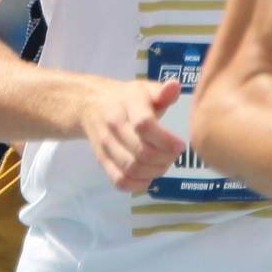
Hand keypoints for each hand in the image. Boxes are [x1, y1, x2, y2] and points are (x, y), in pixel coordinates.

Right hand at [85, 77, 184, 191]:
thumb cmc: (127, 98)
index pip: (144, 125)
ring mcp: (105, 145)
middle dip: (164, 158)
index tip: (180, 145)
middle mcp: (113, 125)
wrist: (91, 105)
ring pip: (131, 168)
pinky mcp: (102, 161)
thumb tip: (175, 87)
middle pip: (141, 152)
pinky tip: (149, 175)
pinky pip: (120, 181)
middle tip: (174, 155)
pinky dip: (138, 184)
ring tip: (164, 163)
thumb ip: (162, 91)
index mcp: (127, 103)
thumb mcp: (145, 88)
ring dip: (154, 172)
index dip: (165, 140)